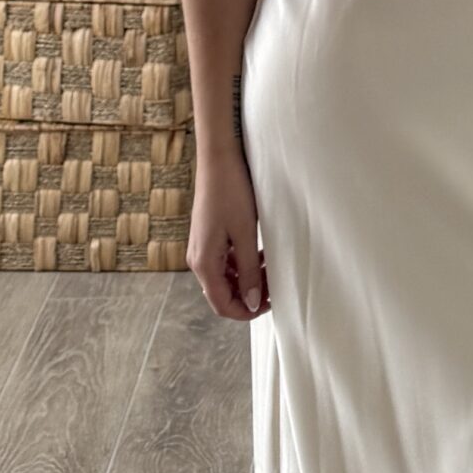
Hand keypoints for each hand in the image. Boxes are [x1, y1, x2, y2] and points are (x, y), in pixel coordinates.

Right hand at [189, 152, 268, 319]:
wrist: (219, 160)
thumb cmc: (231, 193)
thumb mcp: (245, 235)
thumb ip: (248, 272)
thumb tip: (253, 304)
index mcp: (203, 263)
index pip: (222, 305)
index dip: (247, 312)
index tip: (271, 304)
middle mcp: (197, 259)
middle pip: (223, 293)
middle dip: (249, 294)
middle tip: (275, 283)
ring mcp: (202, 248)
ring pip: (225, 278)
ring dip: (247, 278)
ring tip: (271, 267)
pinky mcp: (208, 237)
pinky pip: (224, 262)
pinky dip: (242, 264)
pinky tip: (260, 254)